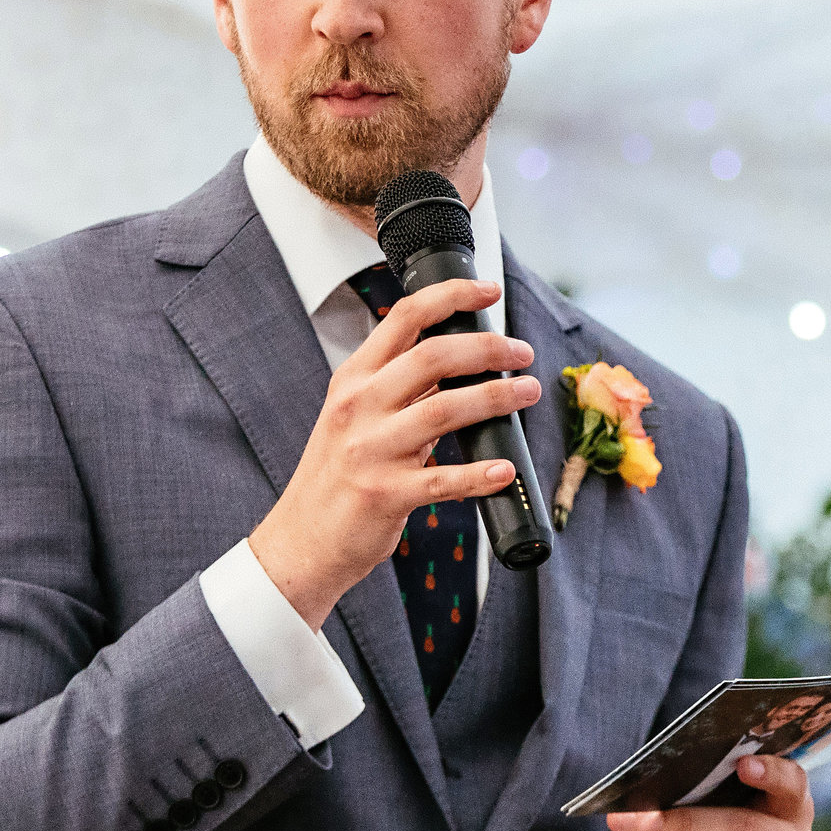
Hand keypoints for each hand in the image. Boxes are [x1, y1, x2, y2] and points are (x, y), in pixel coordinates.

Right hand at [249, 276, 539, 628]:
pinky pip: (443, 480)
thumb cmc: (337, 475)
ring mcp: (370, 451)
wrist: (301, 539)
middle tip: (524, 353)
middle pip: (433, 357)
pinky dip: (479, 474)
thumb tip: (460, 359)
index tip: (488, 291)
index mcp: (353, 379)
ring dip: (496, 398)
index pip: (404, 317)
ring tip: (528, 392)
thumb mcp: (354, 416)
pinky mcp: (385, 495)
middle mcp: (358, 407)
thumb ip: (400, 387)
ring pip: (445, 411)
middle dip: (489, 348)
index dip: (451, 295)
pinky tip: (505, 468)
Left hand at [606, 754, 815, 830]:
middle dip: (684, 822)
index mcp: (794, 807)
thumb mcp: (727, 802)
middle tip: (639, 814)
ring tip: (628, 828)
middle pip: (744, 830)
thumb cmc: (723, 826)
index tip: (742, 764)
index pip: (793, 784)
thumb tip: (654, 778)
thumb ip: (711, 786)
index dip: (771, 774)